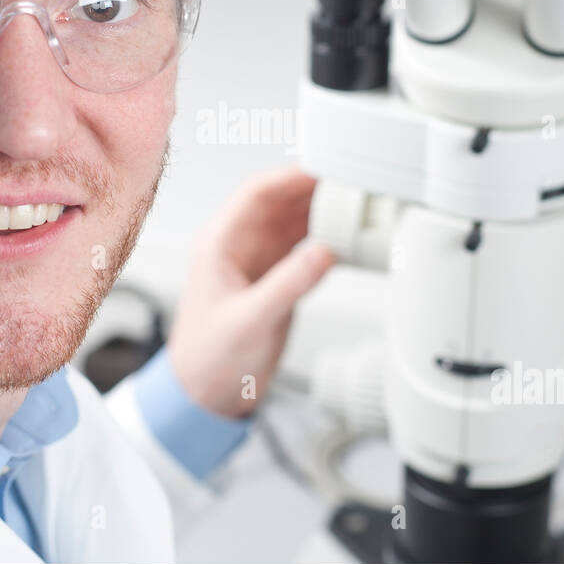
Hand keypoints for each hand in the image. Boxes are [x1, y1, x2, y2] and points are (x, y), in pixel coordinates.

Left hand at [166, 166, 336, 418]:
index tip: (326, 167)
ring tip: (358, 204)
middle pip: (281, 201)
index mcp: (219, 244)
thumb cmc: (208, 360)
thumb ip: (286, 285)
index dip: (292, 176)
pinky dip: (327, 237)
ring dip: (324, 211)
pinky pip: (304, 245)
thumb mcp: (249, 322)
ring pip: (295, 220)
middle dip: (316, 188)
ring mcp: (259, 261)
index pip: (257, 194)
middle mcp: (239, 246)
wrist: (206, 396)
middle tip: (354, 182)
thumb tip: (323, 251)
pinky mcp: (276, 279)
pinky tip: (349, 237)